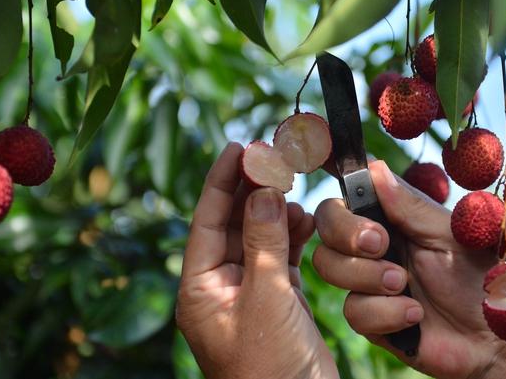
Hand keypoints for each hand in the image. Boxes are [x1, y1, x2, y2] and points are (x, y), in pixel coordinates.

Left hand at [176, 143, 338, 378]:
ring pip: (259, 238)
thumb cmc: (272, 368)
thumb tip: (262, 189)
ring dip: (276, 212)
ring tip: (293, 187)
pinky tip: (306, 220)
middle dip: (252, 191)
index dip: (222, 181)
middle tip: (272, 157)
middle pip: (234, 225)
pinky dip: (292, 236)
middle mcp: (220, 288)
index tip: (238, 148)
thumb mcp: (267, 298)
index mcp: (200, 290)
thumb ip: (264, 241)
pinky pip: (280, 257)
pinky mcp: (277, 300)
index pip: (207, 221)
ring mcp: (250, 293)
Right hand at [314, 159, 501, 377]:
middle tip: (381, 244)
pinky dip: (386, 312)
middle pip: (323, 226)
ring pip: (328, 266)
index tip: (355, 202)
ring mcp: (366, 282)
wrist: (492, 337)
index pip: (345, 196)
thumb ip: (410, 206)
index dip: (340, 197)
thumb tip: (374, 168)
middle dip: (347, 233)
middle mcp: (372, 246)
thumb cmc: (479, 277)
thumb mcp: (450, 235)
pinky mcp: (369, 319)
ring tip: (404, 284)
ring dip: (366, 275)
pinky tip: (415, 315)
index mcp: (390, 217)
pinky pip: (354, 310)